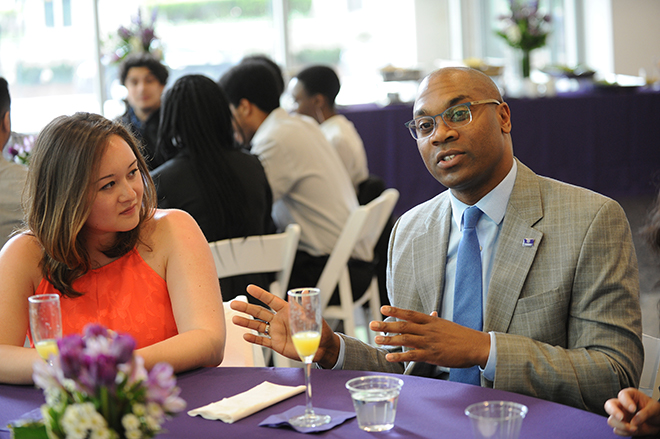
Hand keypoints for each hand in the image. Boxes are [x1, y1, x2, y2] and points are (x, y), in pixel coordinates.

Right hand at [229, 285, 340, 365]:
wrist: (321, 347)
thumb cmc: (318, 329)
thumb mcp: (312, 315)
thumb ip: (306, 305)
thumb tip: (306, 290)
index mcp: (286, 310)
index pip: (270, 300)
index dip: (260, 294)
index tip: (249, 288)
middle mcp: (279, 320)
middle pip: (259, 312)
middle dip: (246, 308)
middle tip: (234, 304)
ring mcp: (276, 332)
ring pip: (258, 325)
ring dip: (246, 322)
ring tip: (234, 319)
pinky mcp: (277, 344)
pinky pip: (263, 341)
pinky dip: (254, 339)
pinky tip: (245, 336)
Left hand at [370, 306, 489, 368]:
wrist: (476, 346)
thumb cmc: (462, 336)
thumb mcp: (446, 324)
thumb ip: (435, 321)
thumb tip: (430, 314)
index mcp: (431, 321)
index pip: (410, 313)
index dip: (395, 310)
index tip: (382, 308)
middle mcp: (428, 330)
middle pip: (403, 325)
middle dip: (386, 325)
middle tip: (372, 324)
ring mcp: (429, 342)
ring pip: (405, 340)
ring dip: (389, 340)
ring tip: (377, 339)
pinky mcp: (432, 355)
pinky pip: (413, 355)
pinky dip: (400, 356)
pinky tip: (389, 357)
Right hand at [605, 388, 659, 435]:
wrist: (658, 422)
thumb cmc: (655, 411)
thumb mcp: (654, 408)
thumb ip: (645, 413)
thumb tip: (635, 421)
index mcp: (630, 396)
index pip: (622, 395)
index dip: (626, 401)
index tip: (633, 409)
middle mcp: (622, 405)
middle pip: (609, 405)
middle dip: (613, 411)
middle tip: (621, 417)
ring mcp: (621, 416)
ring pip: (611, 420)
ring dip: (622, 426)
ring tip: (634, 428)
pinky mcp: (622, 426)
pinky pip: (617, 430)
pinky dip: (624, 432)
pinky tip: (633, 431)